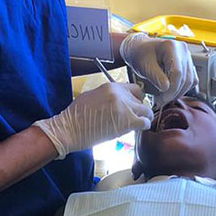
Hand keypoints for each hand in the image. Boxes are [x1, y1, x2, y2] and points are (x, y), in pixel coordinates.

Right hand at [34, 81, 151, 157]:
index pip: (134, 89)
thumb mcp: (92, 95)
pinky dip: (143, 126)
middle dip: (139, 109)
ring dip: (143, 118)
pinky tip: (136, 129)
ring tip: (136, 124)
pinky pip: (145, 122)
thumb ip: (108, 96)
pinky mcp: (126, 122)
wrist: (69, 129)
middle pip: (141, 99)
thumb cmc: (76, 116)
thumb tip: (119, 100)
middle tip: (134, 117)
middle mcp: (119, 94)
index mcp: (111, 86)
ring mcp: (124, 108)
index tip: (134, 105)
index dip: (136, 98)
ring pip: (146, 111)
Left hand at [120, 33, 197, 107]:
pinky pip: (191, 80)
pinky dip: (182, 88)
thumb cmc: (140, 55)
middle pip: (186, 77)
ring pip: (190, 80)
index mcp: (171, 46)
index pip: (177, 72)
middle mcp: (183, 50)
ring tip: (165, 97)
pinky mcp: (188, 64)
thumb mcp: (144, 66)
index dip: (172, 88)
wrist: (139, 49)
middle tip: (162, 101)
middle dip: (175, 93)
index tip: (162, 99)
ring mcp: (187, 57)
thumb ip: (156, 77)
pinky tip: (171, 92)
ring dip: (179, 92)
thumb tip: (167, 89)